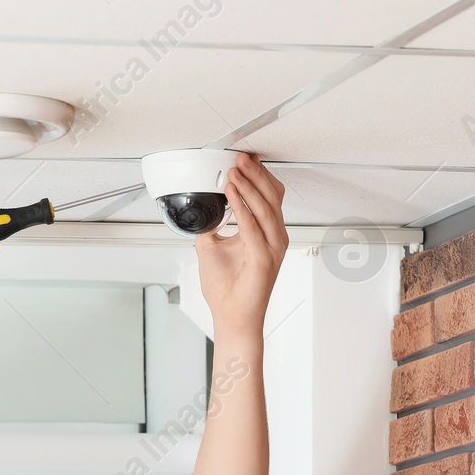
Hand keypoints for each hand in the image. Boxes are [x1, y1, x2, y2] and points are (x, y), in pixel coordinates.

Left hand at [193, 153, 287, 336]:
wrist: (232, 316)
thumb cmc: (228, 290)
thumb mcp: (212, 247)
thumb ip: (210, 225)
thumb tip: (200, 207)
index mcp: (266, 234)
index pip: (269, 196)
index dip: (258, 175)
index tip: (243, 159)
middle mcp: (274, 238)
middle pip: (271, 196)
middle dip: (255, 174)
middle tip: (239, 158)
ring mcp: (272, 249)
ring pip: (265, 208)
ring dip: (248, 186)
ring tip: (234, 171)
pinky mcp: (264, 259)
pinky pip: (253, 227)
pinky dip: (241, 208)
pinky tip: (231, 195)